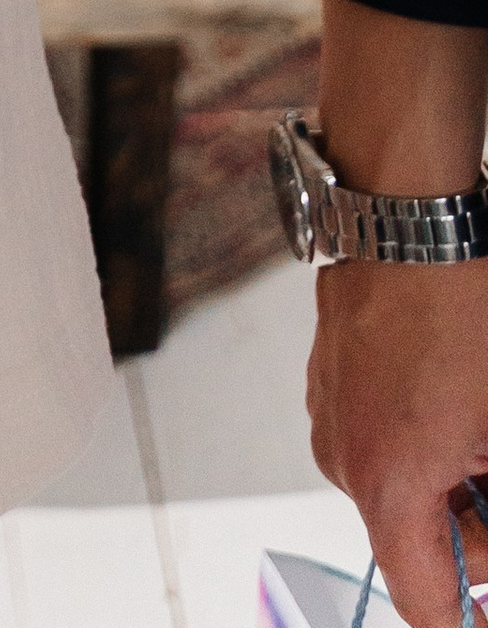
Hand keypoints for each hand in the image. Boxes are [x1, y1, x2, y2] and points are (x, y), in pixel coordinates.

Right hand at [310, 269, 487, 625]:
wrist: (408, 213)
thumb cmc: (463, 307)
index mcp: (387, 483)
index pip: (425, 602)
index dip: (469, 616)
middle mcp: (343, 457)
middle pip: (417, 543)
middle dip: (476, 531)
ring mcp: (329, 410)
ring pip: (401, 486)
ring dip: (452, 480)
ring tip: (483, 429)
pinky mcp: (331, 375)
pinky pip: (381, 435)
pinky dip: (424, 437)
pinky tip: (456, 396)